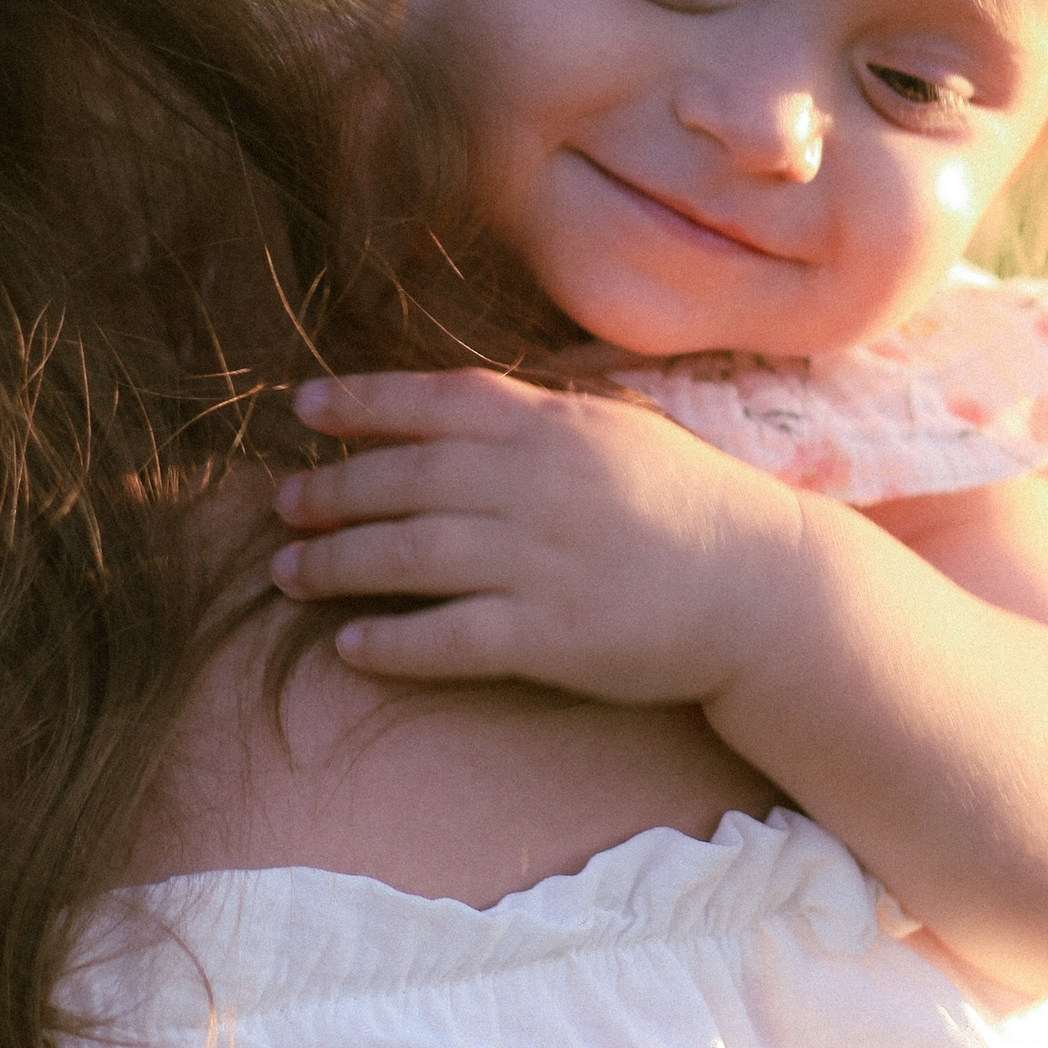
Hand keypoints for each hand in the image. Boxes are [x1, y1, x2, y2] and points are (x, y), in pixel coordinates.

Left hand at [272, 370, 803, 699]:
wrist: (764, 588)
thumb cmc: (687, 506)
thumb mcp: (615, 434)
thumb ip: (536, 422)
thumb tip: (452, 414)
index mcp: (552, 426)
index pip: (435, 400)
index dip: (362, 402)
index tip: (302, 407)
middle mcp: (537, 484)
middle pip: (403, 480)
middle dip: (330, 491)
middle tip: (282, 505)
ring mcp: (540, 560)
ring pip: (407, 556)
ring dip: (335, 564)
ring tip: (287, 573)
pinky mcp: (550, 636)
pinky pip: (447, 638)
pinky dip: (390, 642)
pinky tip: (350, 647)